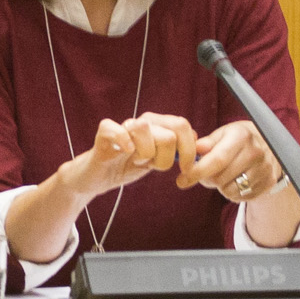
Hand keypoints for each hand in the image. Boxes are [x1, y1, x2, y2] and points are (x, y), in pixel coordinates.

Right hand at [66, 112, 197, 196]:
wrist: (98, 177)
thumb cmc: (127, 166)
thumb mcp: (158, 161)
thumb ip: (178, 152)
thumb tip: (201, 143)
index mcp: (158, 125)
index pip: (183, 126)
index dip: (189, 150)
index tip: (186, 169)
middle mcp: (143, 121)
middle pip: (171, 131)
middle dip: (170, 157)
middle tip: (160, 168)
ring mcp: (124, 126)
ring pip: (147, 129)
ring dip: (148, 153)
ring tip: (139, 161)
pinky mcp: (104, 134)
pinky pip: (116, 129)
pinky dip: (123, 140)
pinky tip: (126, 152)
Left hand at [175, 120, 282, 204]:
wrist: (269, 145)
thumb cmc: (238, 139)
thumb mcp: (223, 134)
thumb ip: (206, 143)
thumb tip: (193, 150)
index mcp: (241, 136)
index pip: (217, 159)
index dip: (197, 171)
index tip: (182, 179)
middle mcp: (256, 152)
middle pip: (220, 178)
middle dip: (207, 179)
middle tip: (206, 174)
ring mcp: (264, 168)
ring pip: (229, 191)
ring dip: (220, 187)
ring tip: (223, 175)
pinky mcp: (268, 182)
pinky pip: (240, 197)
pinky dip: (232, 192)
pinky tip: (235, 180)